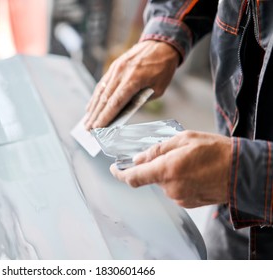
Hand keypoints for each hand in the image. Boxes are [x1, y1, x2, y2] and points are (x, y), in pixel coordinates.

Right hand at [84, 40, 179, 128]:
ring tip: (87, 121)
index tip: (97, 129)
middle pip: (104, 99)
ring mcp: (115, 69)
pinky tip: (91, 107)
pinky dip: (96, 97)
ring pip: (100, 91)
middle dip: (95, 116)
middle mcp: (121, 73)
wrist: (161, 44)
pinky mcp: (114, 67)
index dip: (105, 117)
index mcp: (134, 79)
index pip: (115, 103)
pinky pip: (102, 84)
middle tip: (88, 129)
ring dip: (93, 108)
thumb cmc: (162, 69)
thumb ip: (140, 100)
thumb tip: (123, 113)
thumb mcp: (157, 89)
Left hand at [110, 131, 231, 207]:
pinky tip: (194, 172)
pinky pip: (175, 190)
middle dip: (156, 165)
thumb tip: (138, 158)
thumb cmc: (217, 152)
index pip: (133, 177)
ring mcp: (179, 198)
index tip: (114, 168)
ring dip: (169, 172)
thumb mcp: (184, 139)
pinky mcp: (188, 203)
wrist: (243, 172)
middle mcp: (170, 188)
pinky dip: (178, 180)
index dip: (119, 174)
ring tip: (189, 162)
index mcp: (166, 170)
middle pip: (151, 177)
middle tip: (174, 153)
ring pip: (163, 183)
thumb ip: (157, 149)